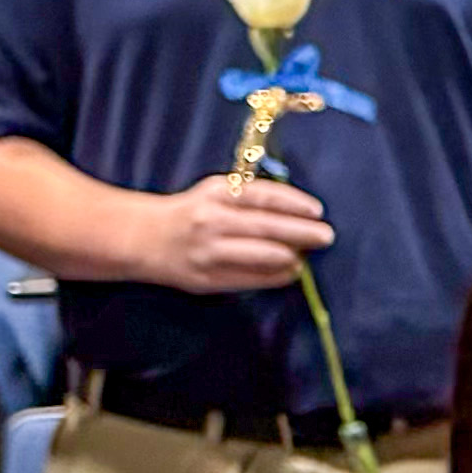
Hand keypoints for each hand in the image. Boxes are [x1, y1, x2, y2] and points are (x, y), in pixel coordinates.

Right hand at [134, 168, 339, 296]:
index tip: (317, 211)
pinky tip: (290, 272)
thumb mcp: (215, 193)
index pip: (263, 197)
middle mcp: (212, 220)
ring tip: (306, 257)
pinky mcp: (207, 279)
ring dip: (291, 257)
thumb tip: (299, 213)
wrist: (144, 237)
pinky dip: (275, 276)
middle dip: (302, 233)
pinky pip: (250, 279)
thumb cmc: (192, 212)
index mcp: (216, 193)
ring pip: (261, 255)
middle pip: (267, 227)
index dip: (294, 203)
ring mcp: (209, 251)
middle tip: (327, 236)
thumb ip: (250, 198)